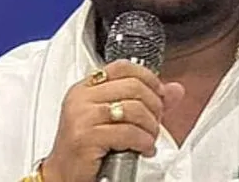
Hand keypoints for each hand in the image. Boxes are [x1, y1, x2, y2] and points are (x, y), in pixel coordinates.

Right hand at [41, 59, 183, 181]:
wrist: (63, 175)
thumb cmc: (86, 148)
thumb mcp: (114, 119)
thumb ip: (144, 102)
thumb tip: (174, 90)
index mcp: (85, 88)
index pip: (122, 67)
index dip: (148, 77)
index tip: (159, 93)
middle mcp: (81, 98)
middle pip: (133, 86)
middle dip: (154, 106)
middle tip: (155, 122)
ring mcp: (82, 116)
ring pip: (134, 109)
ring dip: (150, 126)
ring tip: (148, 138)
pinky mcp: (86, 137)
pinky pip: (129, 133)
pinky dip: (144, 142)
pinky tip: (143, 148)